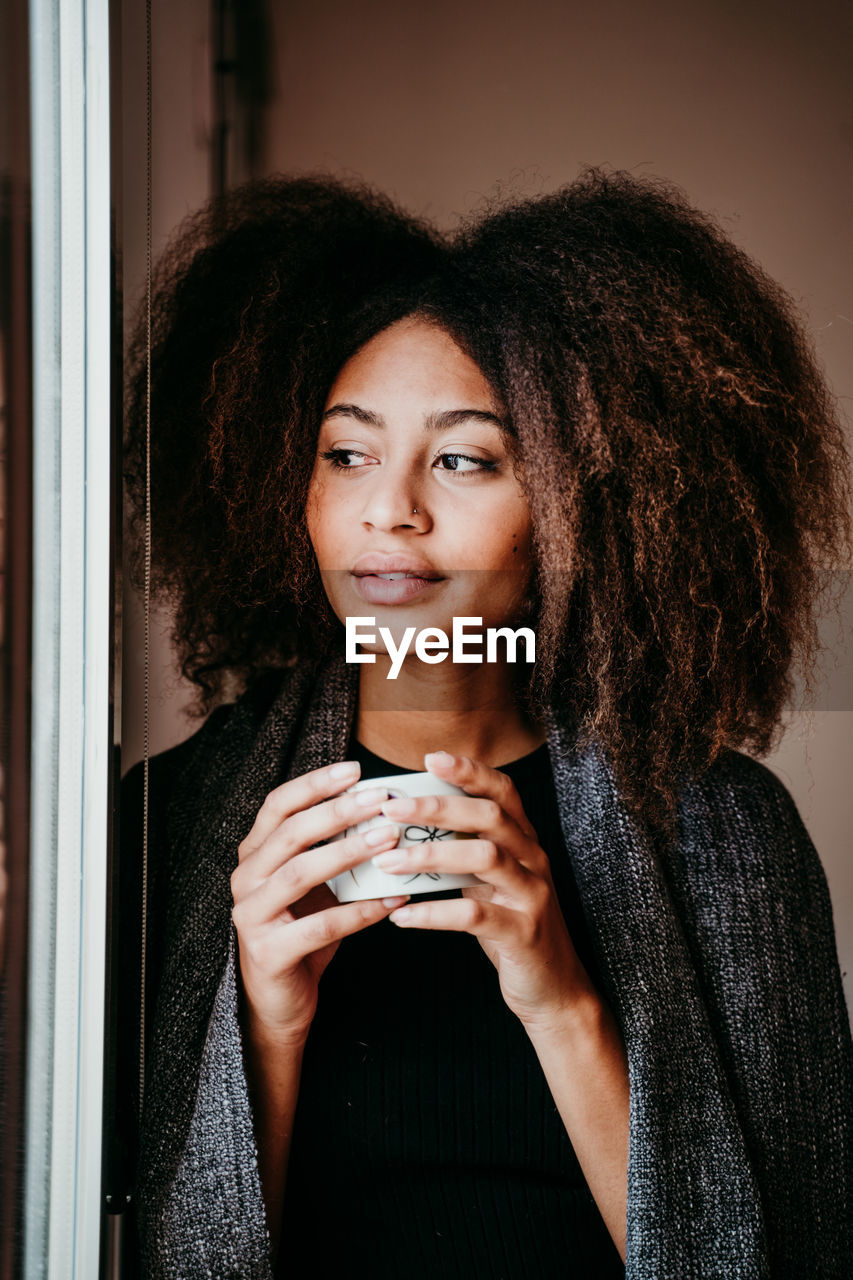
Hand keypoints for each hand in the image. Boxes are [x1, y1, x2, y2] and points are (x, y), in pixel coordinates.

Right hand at [230, 761, 409, 1045]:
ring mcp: (251, 916)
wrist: (279, 1002)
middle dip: (338, 812)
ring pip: (302, 873)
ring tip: (389, 840)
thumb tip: (382, 810)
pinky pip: (321, 926)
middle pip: (291, 833)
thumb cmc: (303, 932)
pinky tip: (393, 900)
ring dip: (349, 853)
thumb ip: (332, 849)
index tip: (355, 769)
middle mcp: (245, 879)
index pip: (278, 805)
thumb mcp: (314, 885)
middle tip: (380, 800)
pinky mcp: (268, 953)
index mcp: (254, 855)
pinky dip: (361, 911)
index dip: (315, 784)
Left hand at [371, 751, 594, 1028]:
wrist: (554, 988)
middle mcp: (533, 859)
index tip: (431, 758)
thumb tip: (404, 826)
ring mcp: (532, 895)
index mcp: (524, 840)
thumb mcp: (488, 882)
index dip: (470, 771)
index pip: (503, 791)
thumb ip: (461, 851)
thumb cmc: (510, 926)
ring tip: (388, 861)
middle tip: (391, 808)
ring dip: (431, 855)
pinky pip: (475, 916)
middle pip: (490, 816)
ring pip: (485, 857)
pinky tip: (401, 917)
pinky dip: (434, 913)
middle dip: (438, 807)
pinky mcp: (523, 934)